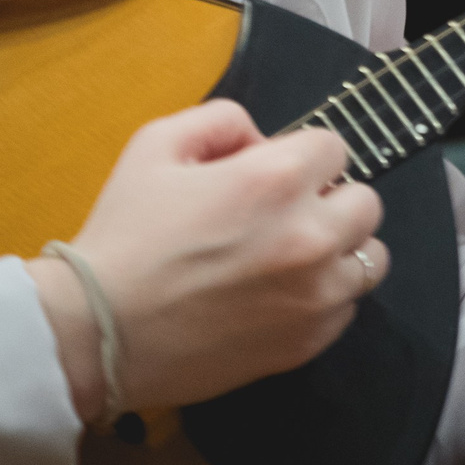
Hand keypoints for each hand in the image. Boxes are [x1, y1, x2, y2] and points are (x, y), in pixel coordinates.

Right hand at [28, 102, 383, 419]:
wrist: (95, 333)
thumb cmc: (124, 235)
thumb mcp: (156, 144)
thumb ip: (222, 120)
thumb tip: (263, 140)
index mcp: (277, 180)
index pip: (335, 149)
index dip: (302, 157)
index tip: (272, 176)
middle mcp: (311, 235)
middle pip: (366, 202)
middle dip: (330, 200)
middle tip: (285, 216)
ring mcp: (314, 295)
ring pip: (369, 258)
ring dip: (339, 251)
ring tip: (292, 259)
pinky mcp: (306, 343)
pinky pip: (347, 308)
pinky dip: (325, 298)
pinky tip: (280, 297)